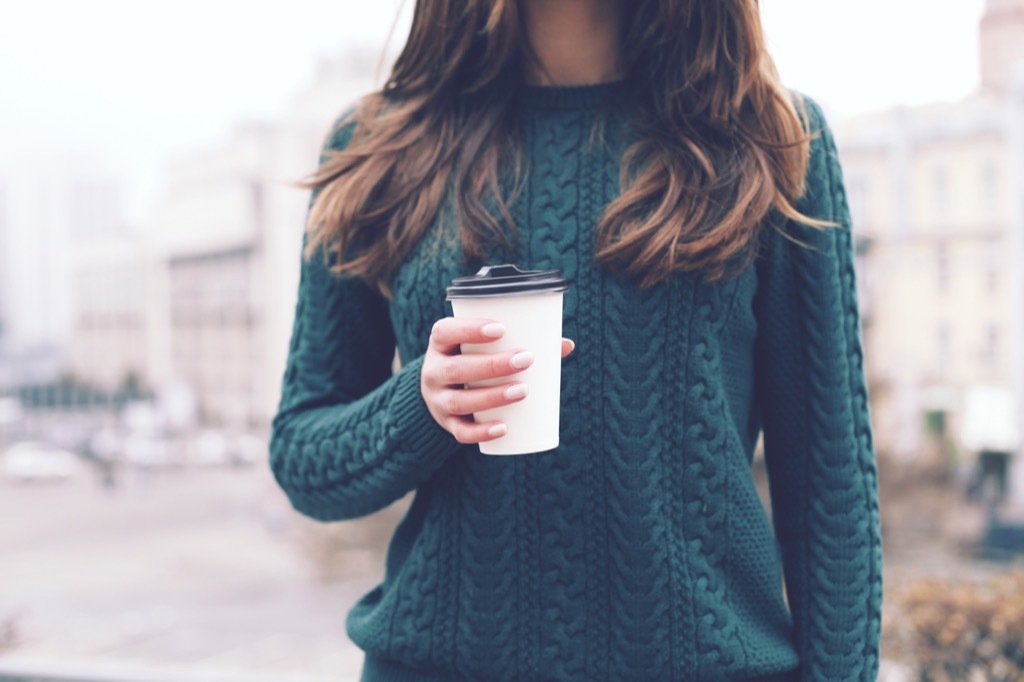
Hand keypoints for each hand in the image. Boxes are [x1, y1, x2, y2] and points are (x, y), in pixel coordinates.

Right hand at [420, 317, 574, 444]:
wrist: (441, 390)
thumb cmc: (472, 359)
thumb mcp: (483, 346)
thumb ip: (520, 342)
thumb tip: (566, 345)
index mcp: (440, 344)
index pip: (445, 332)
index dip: (468, 329)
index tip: (501, 328)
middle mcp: (433, 372)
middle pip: (456, 369)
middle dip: (492, 366)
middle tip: (526, 360)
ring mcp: (437, 400)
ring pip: (459, 401)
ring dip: (492, 397)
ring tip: (522, 390)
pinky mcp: (447, 424)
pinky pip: (460, 432)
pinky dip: (481, 432)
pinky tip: (503, 428)